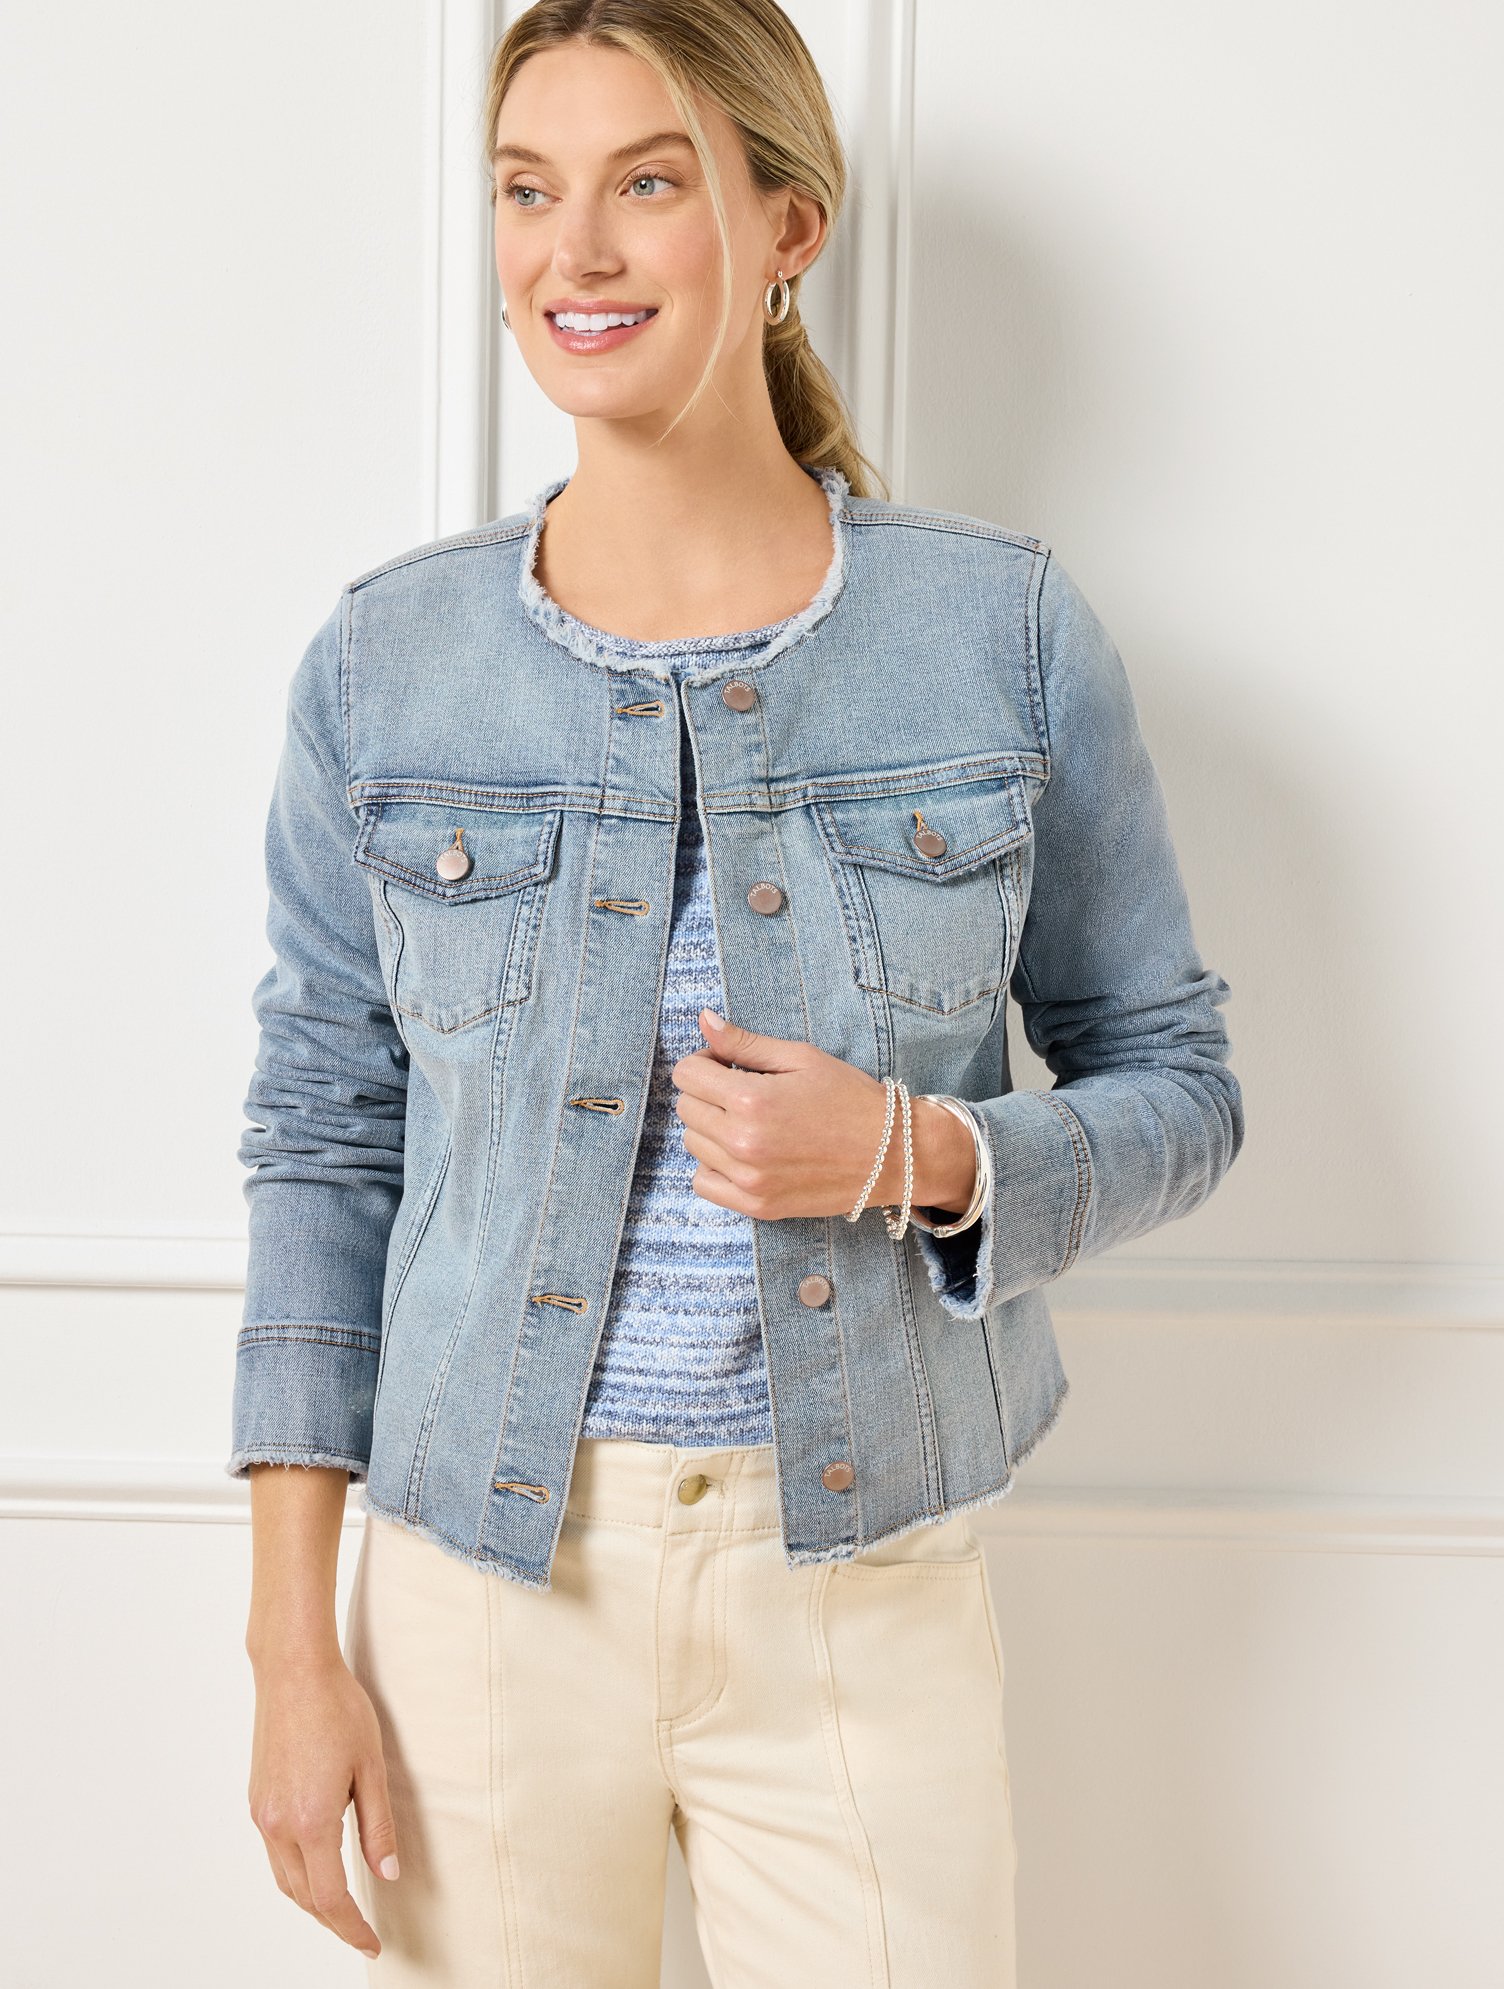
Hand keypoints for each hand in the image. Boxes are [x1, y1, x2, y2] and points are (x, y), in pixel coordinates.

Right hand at [247, 1650, 398, 1961]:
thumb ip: (378, 1826)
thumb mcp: (371, 1766)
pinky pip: (275, 1854)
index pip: (330, 1897)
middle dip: (333, 1920)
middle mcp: (278, 1824)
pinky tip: (317, 1867)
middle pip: (303, 1896)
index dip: (352, 1927)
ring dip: (312, 1901)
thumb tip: (386, 1875)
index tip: (372, 1942)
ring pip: (285, 1879)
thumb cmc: (338, 1708)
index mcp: (311, 1820)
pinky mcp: (257, 1800)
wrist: (293, 1670)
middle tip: (362, 1932)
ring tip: (342, 1909)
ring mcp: (262, 1813)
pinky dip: (296, 1873)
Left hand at [669, 1009, 976, 1220]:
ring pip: (693, 1144)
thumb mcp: (801, 1058)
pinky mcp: (757, 1205)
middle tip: (743, 1091)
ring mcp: (748, 1179)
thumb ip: (745, 1043)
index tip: (728, 1065)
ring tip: (751, 1122)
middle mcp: (743, 1143)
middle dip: (708, 1092)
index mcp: (751, 1100)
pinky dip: (714, 1166)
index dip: (705, 1061)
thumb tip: (703, 1020)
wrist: (895, 1154)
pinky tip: (743, 1154)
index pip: (687, 1075)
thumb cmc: (852, 1099)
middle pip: (686, 1108)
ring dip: (711, 1128)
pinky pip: (704, 1183)